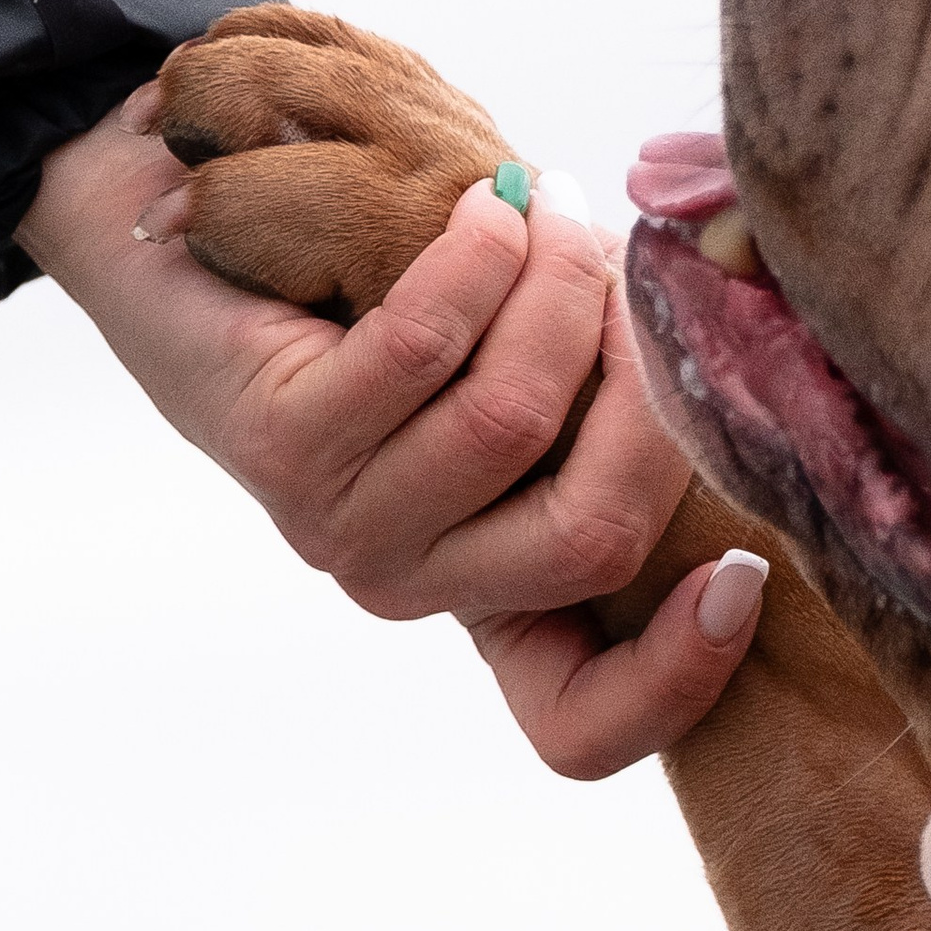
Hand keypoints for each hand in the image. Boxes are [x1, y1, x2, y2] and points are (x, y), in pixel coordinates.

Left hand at [16, 86, 763, 780]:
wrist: (183, 238)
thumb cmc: (380, 295)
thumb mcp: (519, 360)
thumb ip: (618, 384)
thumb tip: (738, 324)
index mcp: (487, 596)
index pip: (578, 725)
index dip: (678, 678)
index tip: (747, 572)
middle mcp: (412, 585)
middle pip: (590, 536)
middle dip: (647, 391)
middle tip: (633, 277)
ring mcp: (341, 526)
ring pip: (508, 420)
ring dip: (558, 287)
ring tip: (554, 204)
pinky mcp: (281, 445)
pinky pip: (421, 348)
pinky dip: (477, 260)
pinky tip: (487, 204)